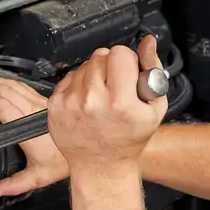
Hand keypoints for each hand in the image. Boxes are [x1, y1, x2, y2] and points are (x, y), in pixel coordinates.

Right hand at [0, 77, 69, 197]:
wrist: (88, 151)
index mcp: (27, 127)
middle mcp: (34, 111)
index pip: (1, 104)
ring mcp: (40, 104)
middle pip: (4, 90)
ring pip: (14, 85)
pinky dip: (7, 82)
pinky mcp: (45, 101)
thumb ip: (14, 184)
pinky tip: (0, 83)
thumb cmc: (65, 162)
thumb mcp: (38, 177)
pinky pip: (23, 86)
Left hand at [48, 40, 166, 179]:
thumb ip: (152, 70)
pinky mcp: (55, 105)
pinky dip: (79, 86)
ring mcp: (71, 103)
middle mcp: (92, 101)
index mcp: (120, 102)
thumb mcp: (154, 108)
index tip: (128, 76)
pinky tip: (87, 103)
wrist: (101, 167)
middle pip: (101, 55)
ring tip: (101, 98)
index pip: (120, 53)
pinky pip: (70, 77)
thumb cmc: (129, 140)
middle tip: (115, 88)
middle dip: (110, 67)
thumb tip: (148, 42)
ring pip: (84, 65)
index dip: (127, 62)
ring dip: (94, 75)